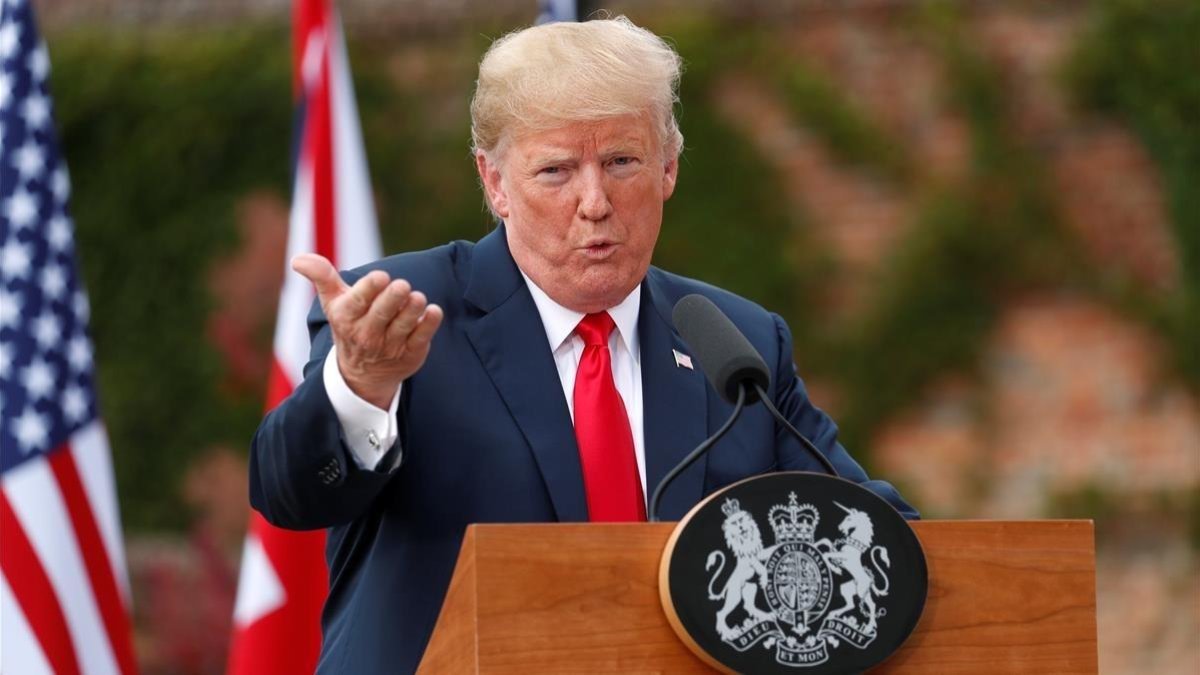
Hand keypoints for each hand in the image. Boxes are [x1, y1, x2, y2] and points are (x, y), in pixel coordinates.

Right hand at [292, 253, 443, 408]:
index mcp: (347, 317)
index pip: (357, 302)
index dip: (370, 288)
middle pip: (382, 313)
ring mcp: (390, 346)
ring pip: (403, 325)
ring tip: (418, 298)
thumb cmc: (350, 324)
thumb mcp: (333, 302)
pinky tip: (434, 311)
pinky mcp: (411, 353)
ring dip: (412, 310)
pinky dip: (429, 324)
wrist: (362, 374)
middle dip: (393, 298)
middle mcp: (367, 334)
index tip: (381, 276)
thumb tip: (297, 259)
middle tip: (402, 285)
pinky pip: (421, 338)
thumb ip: (321, 276)